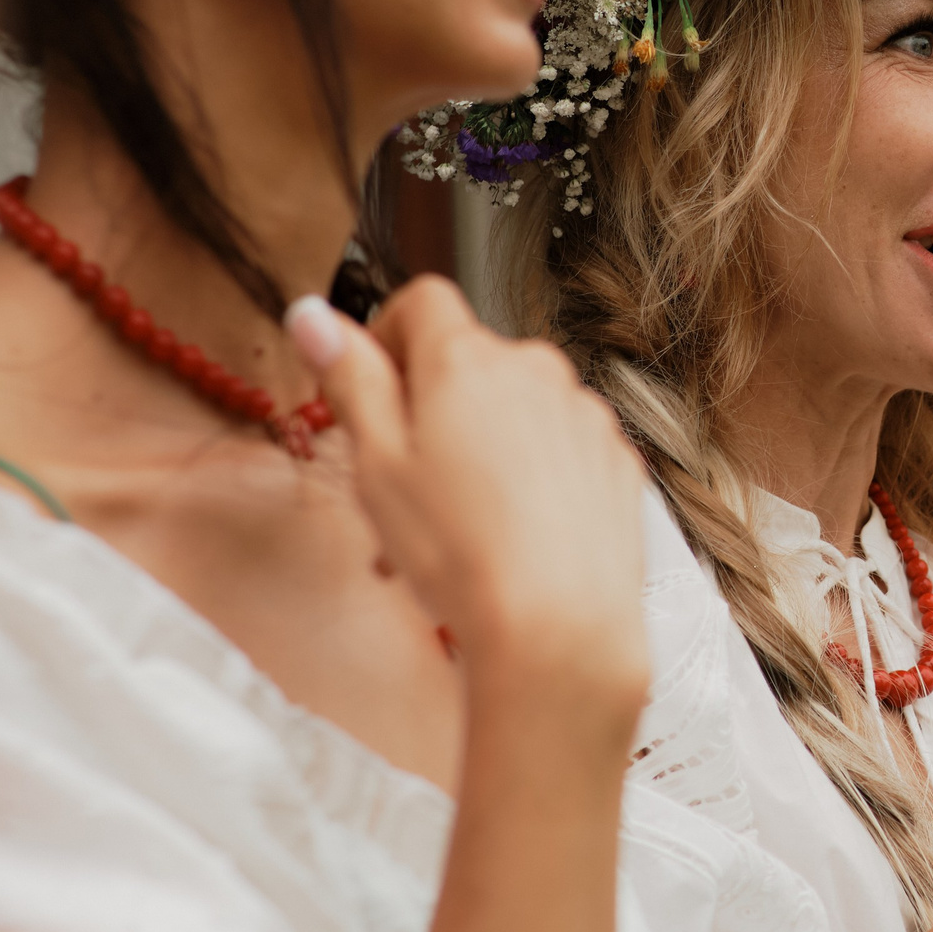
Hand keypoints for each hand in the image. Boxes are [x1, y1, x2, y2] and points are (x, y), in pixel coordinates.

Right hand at [290, 280, 649, 702]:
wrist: (558, 629)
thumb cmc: (460, 555)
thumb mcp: (376, 465)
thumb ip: (351, 378)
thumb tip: (315, 315)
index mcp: (468, 360)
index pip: (422, 302)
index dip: (386, 336)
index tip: (367, 387)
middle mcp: (536, 369)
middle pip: (469, 363)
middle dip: (428, 408)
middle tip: (399, 483)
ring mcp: (584, 414)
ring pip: (513, 412)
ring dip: (476, 448)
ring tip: (449, 531)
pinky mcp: (617, 459)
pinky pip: (559, 448)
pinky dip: (529, 476)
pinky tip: (508, 536)